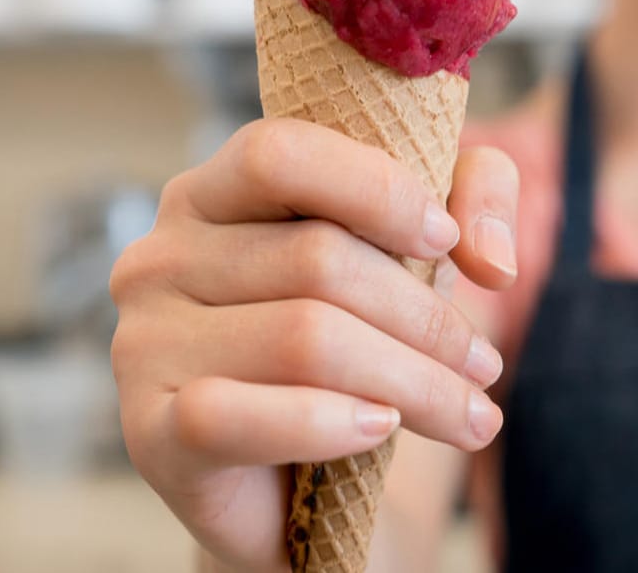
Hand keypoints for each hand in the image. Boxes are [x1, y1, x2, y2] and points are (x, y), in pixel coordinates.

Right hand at [109, 119, 519, 572]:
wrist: (297, 484)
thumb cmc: (357, 339)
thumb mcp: (425, 243)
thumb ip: (477, 194)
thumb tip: (493, 256)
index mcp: (210, 195)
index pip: (278, 154)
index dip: (374, 188)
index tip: (445, 237)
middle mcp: (160, 259)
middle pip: (316, 259)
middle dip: (425, 318)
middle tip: (485, 364)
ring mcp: (144, 345)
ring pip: (302, 338)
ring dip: (411, 380)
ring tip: (470, 412)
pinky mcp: (150, 432)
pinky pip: (239, 416)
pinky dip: (328, 423)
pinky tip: (381, 428)